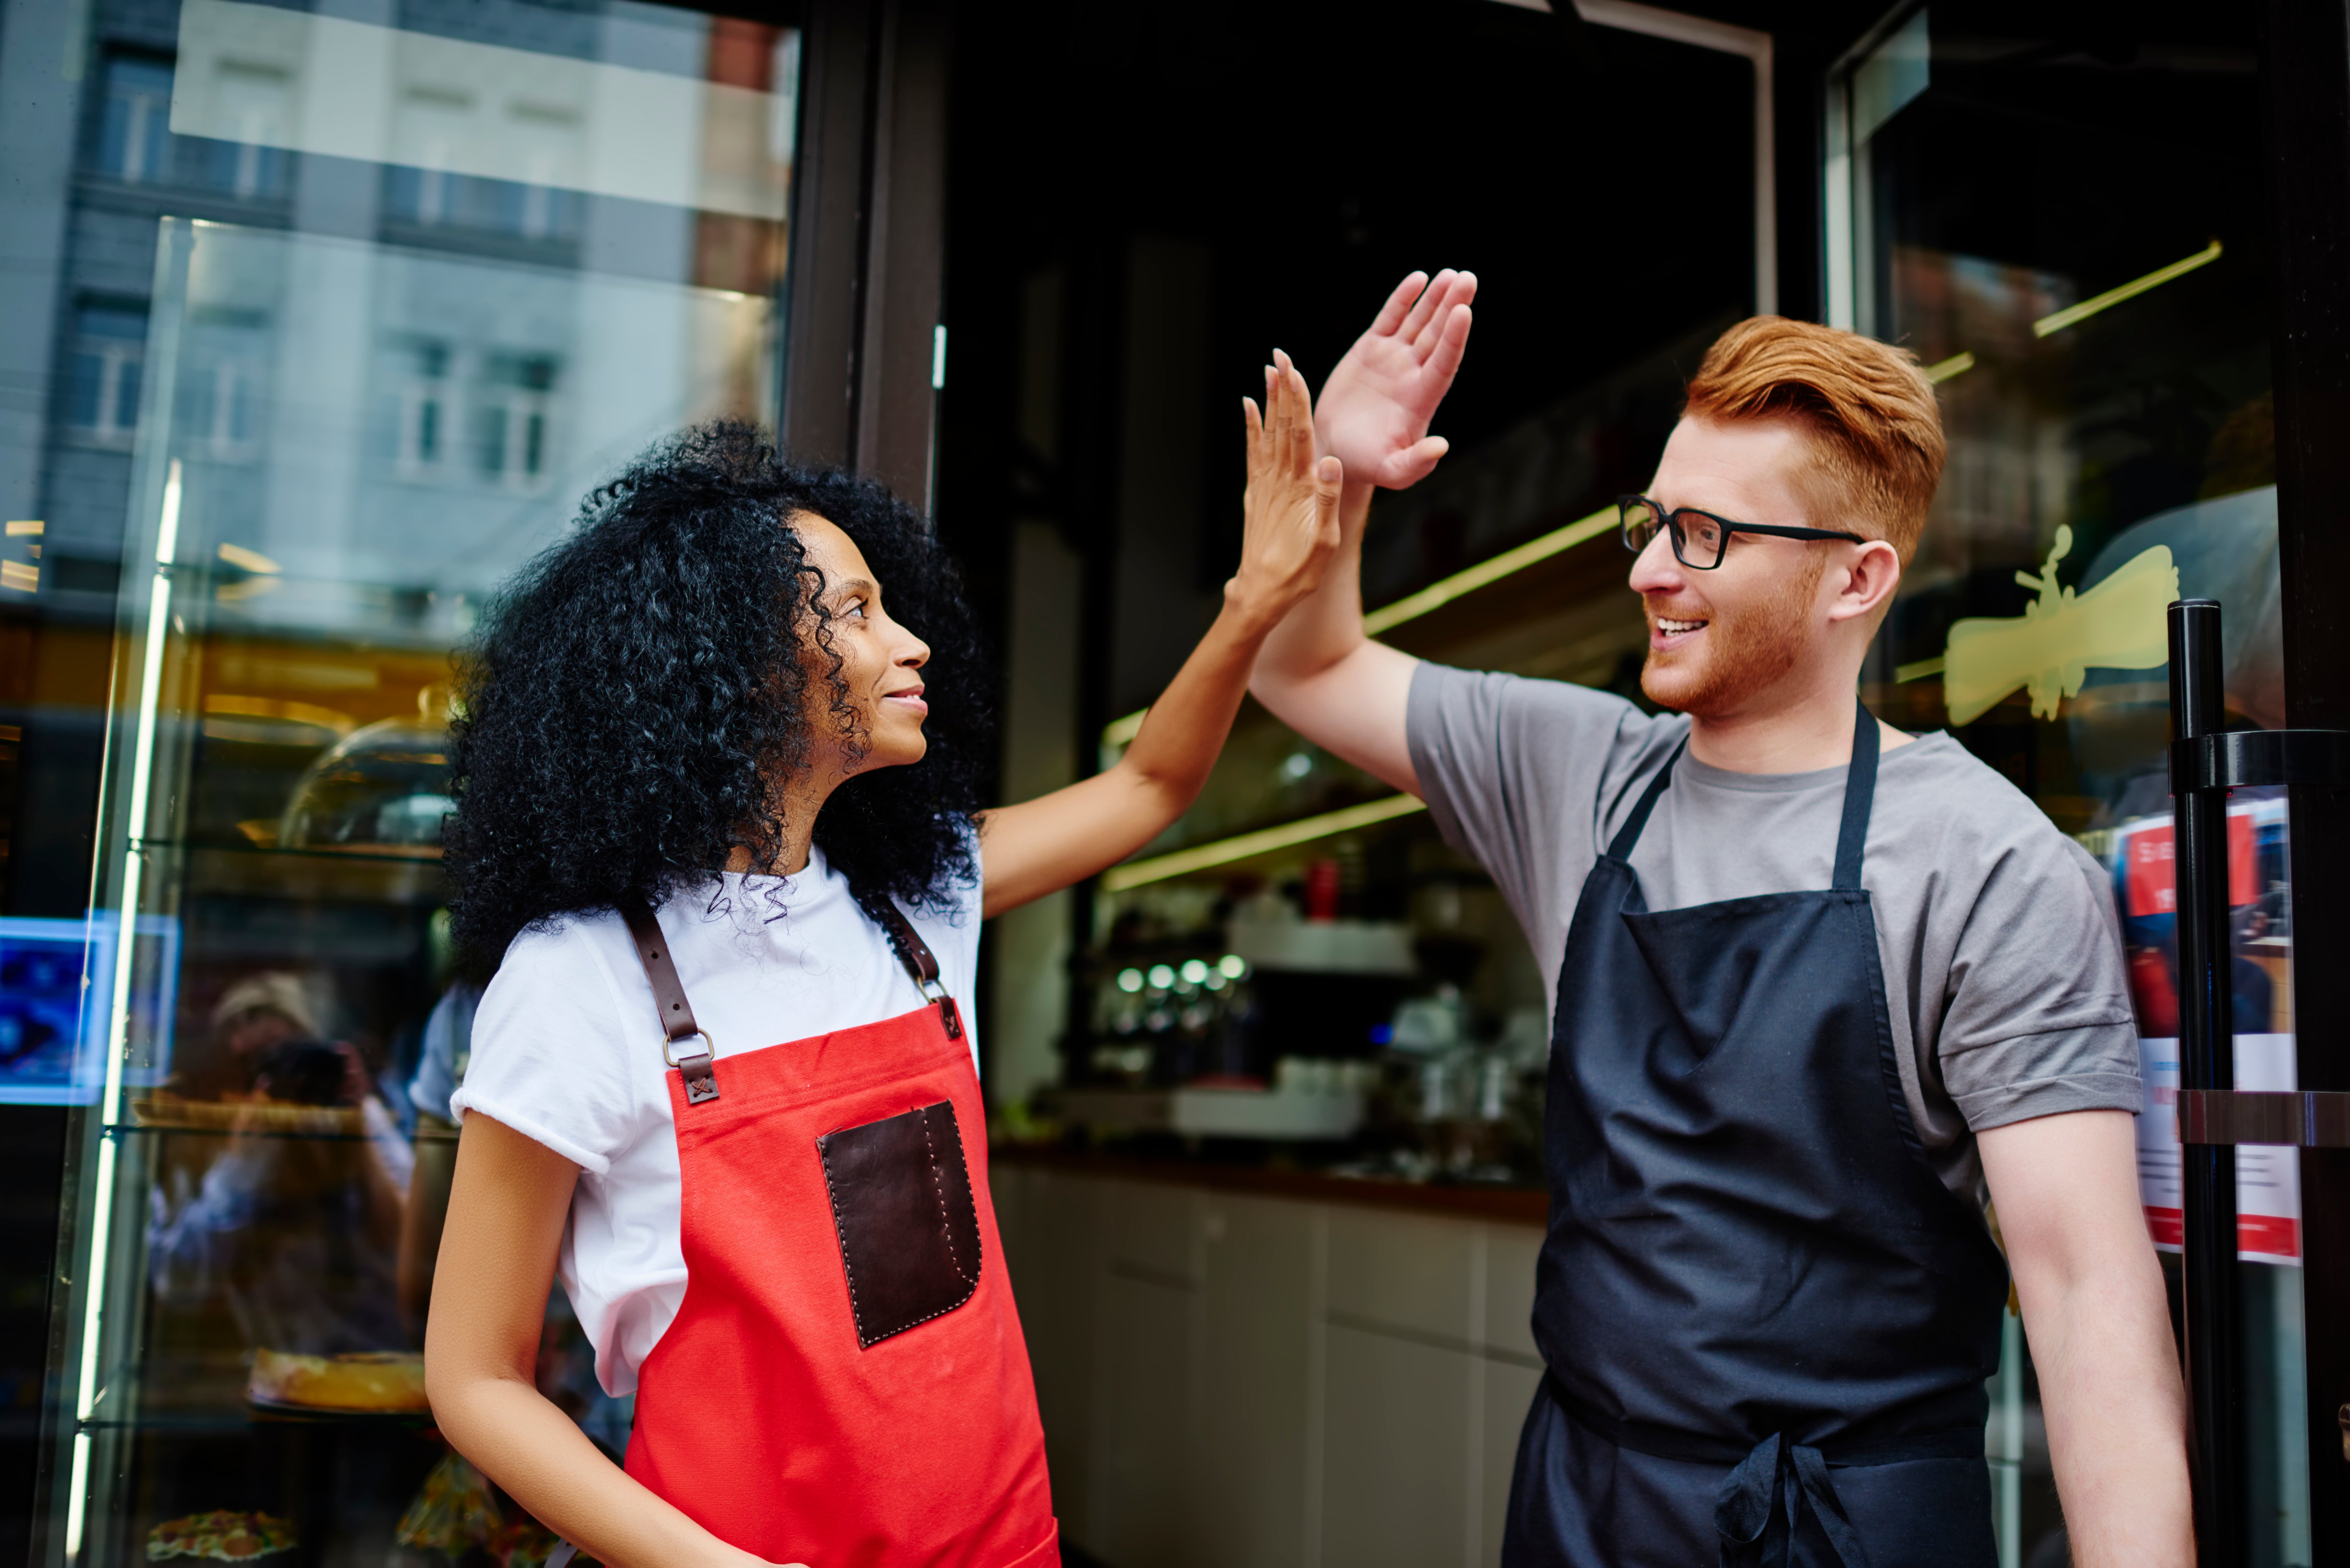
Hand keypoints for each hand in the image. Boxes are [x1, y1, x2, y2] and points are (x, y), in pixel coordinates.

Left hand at [1231, 350, 1342, 633]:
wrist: (1260, 596)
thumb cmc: (1298, 574)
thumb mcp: (1323, 541)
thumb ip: (1327, 499)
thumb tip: (1330, 459)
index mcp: (1300, 489)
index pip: (1299, 435)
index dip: (1296, 401)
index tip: (1294, 370)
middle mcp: (1279, 481)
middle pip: (1281, 426)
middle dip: (1282, 389)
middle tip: (1280, 355)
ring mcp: (1264, 486)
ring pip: (1267, 434)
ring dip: (1268, 401)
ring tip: (1269, 371)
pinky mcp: (1256, 495)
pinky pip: (1253, 454)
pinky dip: (1251, 428)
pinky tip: (1249, 407)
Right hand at [1313, 269, 1475, 491]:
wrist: (1336, 451)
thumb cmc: (1367, 465)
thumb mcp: (1393, 471)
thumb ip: (1416, 462)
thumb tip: (1442, 447)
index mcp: (1422, 398)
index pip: (1444, 362)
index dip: (1454, 337)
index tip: (1464, 311)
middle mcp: (1412, 373)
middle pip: (1438, 334)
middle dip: (1452, 306)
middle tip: (1467, 278)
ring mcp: (1393, 359)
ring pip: (1419, 321)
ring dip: (1435, 298)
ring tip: (1451, 275)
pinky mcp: (1370, 349)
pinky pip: (1390, 318)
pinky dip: (1403, 299)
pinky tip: (1417, 279)